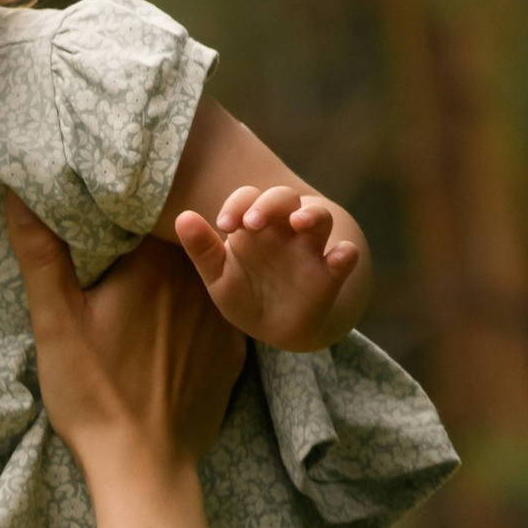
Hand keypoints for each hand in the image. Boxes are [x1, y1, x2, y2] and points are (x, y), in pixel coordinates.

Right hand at [5, 196, 244, 469]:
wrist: (144, 466)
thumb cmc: (95, 394)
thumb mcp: (55, 322)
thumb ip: (41, 254)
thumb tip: (20, 191)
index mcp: (155, 262)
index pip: (149, 209)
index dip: (128, 206)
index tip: (107, 210)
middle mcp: (198, 280)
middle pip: (179, 241)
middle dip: (156, 239)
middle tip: (124, 253)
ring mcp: (221, 317)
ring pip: (201, 277)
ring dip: (180, 276)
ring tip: (148, 289)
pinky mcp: (232, 352)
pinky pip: (215, 315)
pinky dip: (196, 315)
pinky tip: (170, 332)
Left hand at [172, 185, 361, 351]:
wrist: (275, 329)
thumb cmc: (245, 294)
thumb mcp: (218, 276)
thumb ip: (203, 249)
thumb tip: (182, 217)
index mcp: (255, 226)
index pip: (248, 198)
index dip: (238, 204)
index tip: (225, 225)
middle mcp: (284, 230)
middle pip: (284, 198)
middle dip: (270, 204)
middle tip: (253, 224)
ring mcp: (310, 250)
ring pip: (319, 217)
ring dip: (311, 215)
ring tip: (298, 223)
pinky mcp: (329, 275)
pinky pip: (345, 257)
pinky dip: (344, 254)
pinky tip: (339, 256)